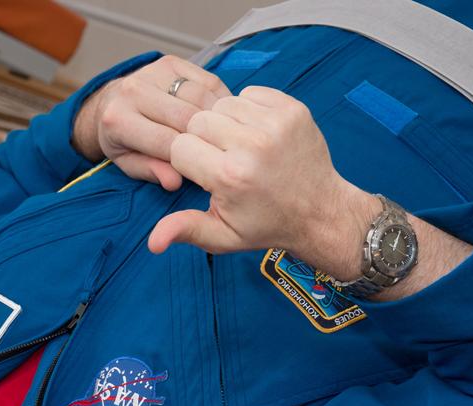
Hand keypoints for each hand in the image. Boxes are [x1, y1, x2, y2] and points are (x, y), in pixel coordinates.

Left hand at [72, 56, 229, 189]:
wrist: (110, 102)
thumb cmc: (121, 139)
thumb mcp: (128, 163)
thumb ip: (150, 171)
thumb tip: (174, 182)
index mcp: (118, 119)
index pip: (166, 142)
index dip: (189, 159)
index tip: (203, 169)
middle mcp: (134, 91)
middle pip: (187, 117)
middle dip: (206, 138)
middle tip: (219, 153)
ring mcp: (153, 72)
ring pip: (201, 97)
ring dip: (217, 118)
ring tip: (223, 136)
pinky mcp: (172, 62)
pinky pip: (208, 81)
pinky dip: (220, 100)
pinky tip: (221, 117)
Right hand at [146, 86, 366, 272]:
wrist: (320, 212)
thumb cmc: (266, 224)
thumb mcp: (222, 236)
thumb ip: (184, 230)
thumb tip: (151, 243)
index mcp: (230, 176)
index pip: (179, 147)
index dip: (186, 161)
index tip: (204, 175)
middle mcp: (252, 145)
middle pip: (197, 121)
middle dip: (203, 140)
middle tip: (221, 161)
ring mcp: (275, 123)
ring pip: (221, 104)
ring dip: (224, 123)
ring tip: (238, 147)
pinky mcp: (291, 109)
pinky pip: (249, 94)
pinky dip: (247, 110)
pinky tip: (255, 134)